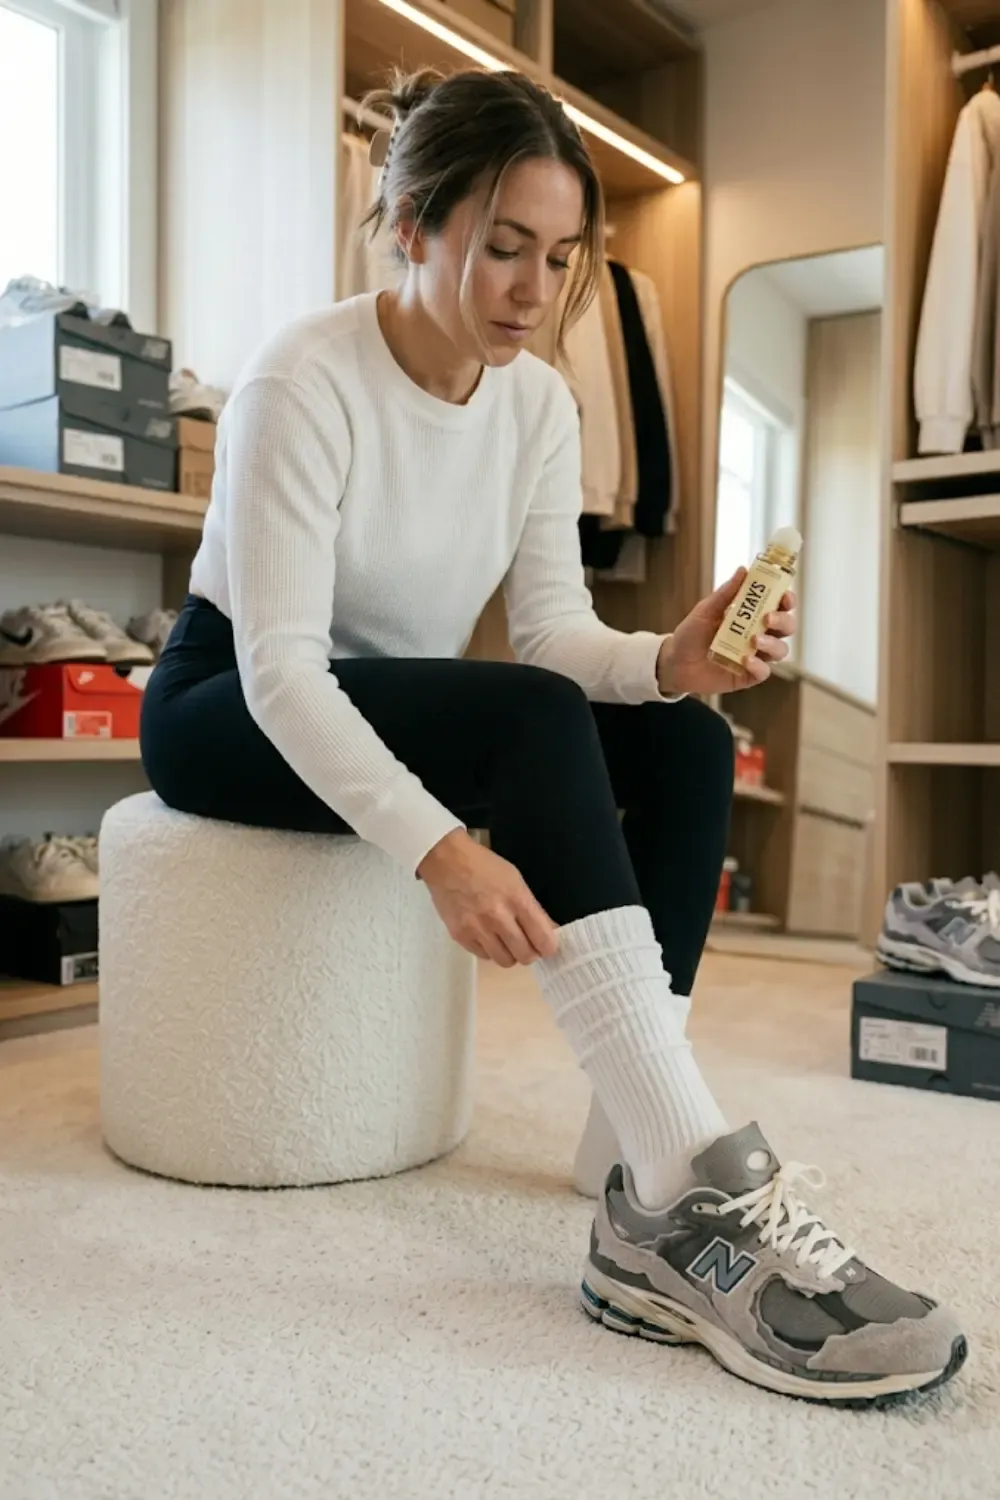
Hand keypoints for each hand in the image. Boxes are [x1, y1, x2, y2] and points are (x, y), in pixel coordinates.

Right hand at [416, 829, 558, 967]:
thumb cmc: (485, 866)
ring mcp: (477, 929)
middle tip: (526, 944)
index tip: (546, 945)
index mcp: (517, 899)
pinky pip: (484, 956)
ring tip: (505, 940)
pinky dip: (489, 950)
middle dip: (530, 952)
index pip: (543, 939)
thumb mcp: (516, 880)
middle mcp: (498, 917)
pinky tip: (487, 936)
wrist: (446, 861)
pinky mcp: (460, 936)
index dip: (548, 947)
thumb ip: (533, 908)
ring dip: (509, 953)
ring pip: (504, 961)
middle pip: (525, 956)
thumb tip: (549, 931)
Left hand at [657, 569, 796, 696]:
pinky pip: (764, 672)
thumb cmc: (691, 634)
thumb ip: (726, 593)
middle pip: (787, 627)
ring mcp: (755, 655)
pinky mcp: (748, 675)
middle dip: (783, 621)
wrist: (674, 662)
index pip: (780, 606)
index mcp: (752, 615)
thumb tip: (743, 570)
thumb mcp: (706, 610)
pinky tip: (745, 660)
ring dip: (772, 644)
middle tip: (768, 619)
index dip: (787, 600)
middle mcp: (759, 634)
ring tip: (754, 640)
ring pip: (780, 650)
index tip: (784, 597)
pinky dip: (759, 666)